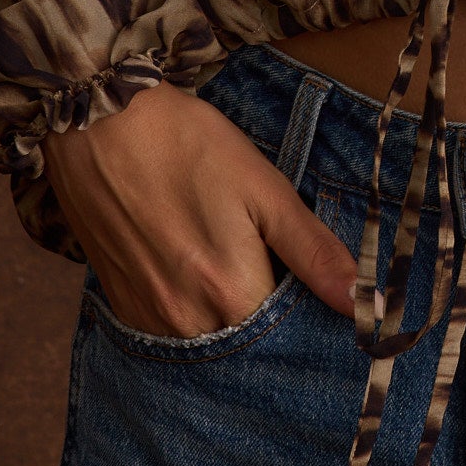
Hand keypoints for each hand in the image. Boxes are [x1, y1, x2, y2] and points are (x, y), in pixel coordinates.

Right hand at [42, 84, 355, 337]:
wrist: (98, 122)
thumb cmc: (188, 145)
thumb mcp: (264, 189)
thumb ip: (313, 252)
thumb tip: (366, 303)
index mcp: (231, 293)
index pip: (291, 337)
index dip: (308, 311)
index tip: (310, 281)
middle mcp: (187, 321)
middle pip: (249, 343)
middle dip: (269, 318)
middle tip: (266, 262)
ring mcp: (149, 319)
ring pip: (210, 340)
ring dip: (230, 316)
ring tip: (230, 261)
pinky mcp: (122, 306)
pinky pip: (171, 331)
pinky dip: (193, 311)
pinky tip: (195, 267)